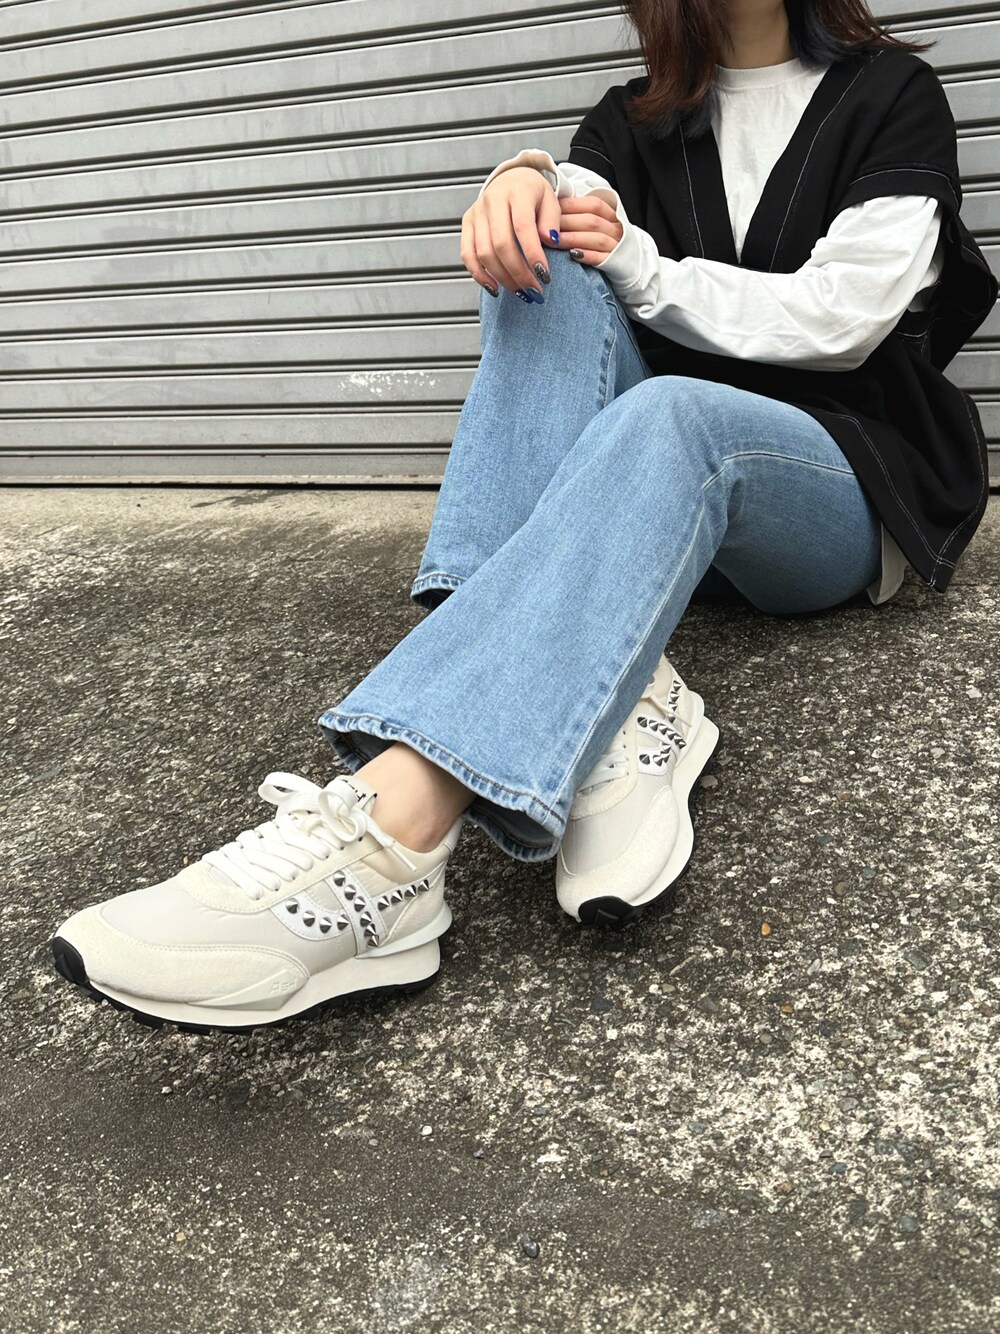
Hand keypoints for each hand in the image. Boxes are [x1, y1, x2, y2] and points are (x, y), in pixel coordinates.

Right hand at [461, 167, 561, 296]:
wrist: (511, 181)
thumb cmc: (533, 195)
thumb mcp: (550, 201)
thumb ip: (552, 221)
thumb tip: (550, 242)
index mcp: (517, 191)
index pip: (523, 226)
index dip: (533, 254)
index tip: (545, 276)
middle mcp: (492, 200)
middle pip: (501, 244)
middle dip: (519, 273)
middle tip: (534, 291)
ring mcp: (477, 212)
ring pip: (484, 253)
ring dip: (503, 278)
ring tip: (520, 292)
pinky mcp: (467, 224)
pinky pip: (467, 254)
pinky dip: (480, 275)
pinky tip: (495, 288)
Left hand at [557, 194, 623, 265]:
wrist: (627, 266)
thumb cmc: (602, 243)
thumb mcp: (596, 226)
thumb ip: (581, 216)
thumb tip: (554, 207)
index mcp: (611, 216)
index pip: (593, 205)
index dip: (572, 205)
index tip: (551, 208)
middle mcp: (616, 229)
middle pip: (592, 221)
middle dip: (567, 222)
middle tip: (545, 227)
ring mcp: (617, 246)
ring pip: (596, 239)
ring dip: (573, 238)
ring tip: (554, 241)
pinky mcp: (615, 264)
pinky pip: (602, 258)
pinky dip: (588, 256)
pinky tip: (573, 255)